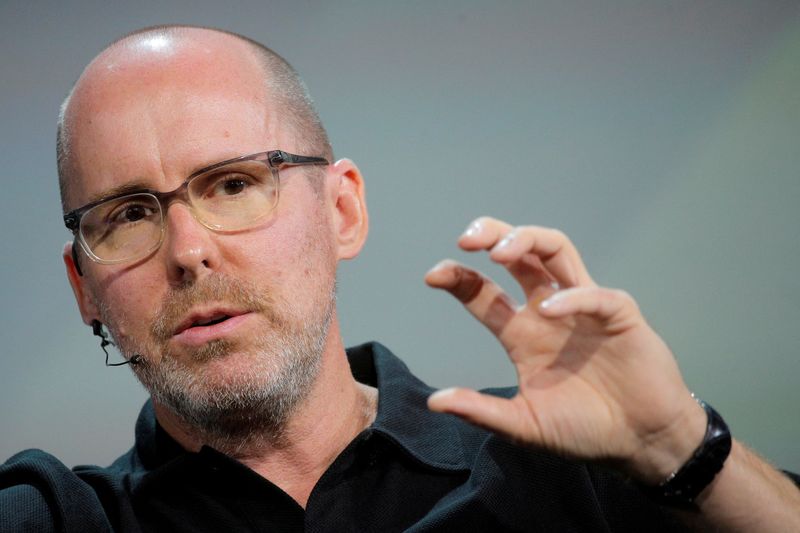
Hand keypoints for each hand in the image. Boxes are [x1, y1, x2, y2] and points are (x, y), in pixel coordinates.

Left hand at [425, 217, 706, 481]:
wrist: (641, 442)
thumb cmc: (585, 429)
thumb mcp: (524, 425)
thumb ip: (481, 411)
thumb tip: (434, 401)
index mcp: (522, 331)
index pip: (483, 292)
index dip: (458, 278)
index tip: (434, 276)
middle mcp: (549, 310)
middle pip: (520, 253)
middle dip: (492, 235)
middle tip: (466, 241)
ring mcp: (584, 308)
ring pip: (556, 251)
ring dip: (528, 241)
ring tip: (500, 253)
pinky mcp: (619, 316)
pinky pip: (595, 294)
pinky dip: (572, 297)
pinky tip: (549, 310)